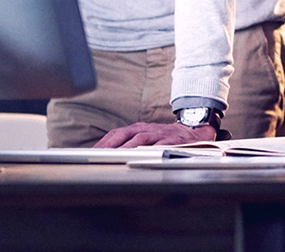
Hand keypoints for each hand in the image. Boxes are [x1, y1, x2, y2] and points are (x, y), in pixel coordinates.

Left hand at [94, 121, 213, 147]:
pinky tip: (143, 156)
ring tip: (117, 156)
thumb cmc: (164, 137)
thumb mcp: (145, 136)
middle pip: (125, 134)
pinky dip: (151, 150)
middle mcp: (146, 129)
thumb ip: (129, 143)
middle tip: (100, 155)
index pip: (117, 133)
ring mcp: (159, 134)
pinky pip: (160, 144)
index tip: (93, 151)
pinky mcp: (172, 141)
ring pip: (140, 139)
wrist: (191, 132)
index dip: (105, 142)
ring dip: (128, 147)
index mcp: (138, 128)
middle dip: (112, 144)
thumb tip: (109, 154)